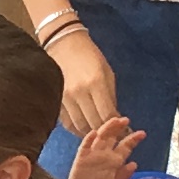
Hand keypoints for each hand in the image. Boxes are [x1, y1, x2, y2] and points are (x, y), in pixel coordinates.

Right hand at [47, 23, 118, 138]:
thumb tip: (116, 119)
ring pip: (80, 127)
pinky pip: (68, 124)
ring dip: (92, 133)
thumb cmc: (90, 56)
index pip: (107, 114)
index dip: (116, 126)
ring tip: (99, 132)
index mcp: (95, 83)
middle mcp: (79, 93)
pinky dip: (78, 129)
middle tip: (112, 134)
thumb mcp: (107, 73)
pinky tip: (85, 127)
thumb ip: (111, 97)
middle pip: (94, 124)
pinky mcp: (56, 101)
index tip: (122, 129)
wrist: (63, 44)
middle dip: (105, 132)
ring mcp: (64, 98)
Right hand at [70, 112, 141, 178]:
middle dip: (119, 128)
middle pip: (113, 137)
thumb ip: (124, 176)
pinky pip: (85, 145)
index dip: (133, 140)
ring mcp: (93, 153)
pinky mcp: (81, 156)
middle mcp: (104, 154)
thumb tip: (134, 164)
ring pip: (101, 137)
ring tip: (115, 120)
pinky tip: (94, 133)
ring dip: (107, 128)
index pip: (125, 147)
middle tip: (126, 119)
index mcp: (114, 161)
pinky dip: (89, 139)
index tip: (143, 133)